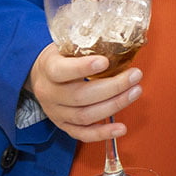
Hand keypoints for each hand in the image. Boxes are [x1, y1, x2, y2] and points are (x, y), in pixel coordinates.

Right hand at [27, 43, 142, 142]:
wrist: (39, 75)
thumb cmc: (61, 56)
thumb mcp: (68, 44)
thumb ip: (90, 43)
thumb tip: (127, 40)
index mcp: (48, 69)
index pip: (61, 71)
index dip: (83, 67)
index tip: (105, 61)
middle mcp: (49, 93)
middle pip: (80, 96)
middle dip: (113, 87)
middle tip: (135, 75)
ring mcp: (56, 112)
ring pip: (84, 116)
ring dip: (114, 105)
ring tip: (135, 91)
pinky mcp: (63, 125)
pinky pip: (82, 134)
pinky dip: (102, 134)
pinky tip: (121, 128)